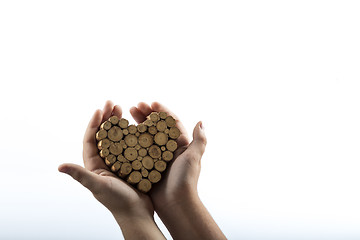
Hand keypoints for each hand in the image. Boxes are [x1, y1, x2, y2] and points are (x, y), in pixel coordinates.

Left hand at [59, 101, 164, 239]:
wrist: (137, 213)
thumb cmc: (118, 201)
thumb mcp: (98, 186)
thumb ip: (81, 175)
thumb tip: (59, 166)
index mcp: (94, 165)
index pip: (90, 139)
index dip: (94, 123)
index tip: (100, 109)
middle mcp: (104, 161)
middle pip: (103, 135)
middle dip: (106, 118)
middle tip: (113, 103)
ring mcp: (118, 162)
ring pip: (116, 138)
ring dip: (118, 123)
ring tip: (122, 109)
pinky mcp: (130, 163)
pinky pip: (128, 144)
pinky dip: (130, 133)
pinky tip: (136, 125)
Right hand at [130, 102, 206, 211]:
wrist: (175, 204)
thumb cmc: (185, 180)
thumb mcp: (193, 158)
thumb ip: (199, 140)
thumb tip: (201, 122)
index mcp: (180, 144)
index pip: (171, 122)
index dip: (161, 111)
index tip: (151, 103)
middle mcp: (168, 148)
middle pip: (156, 126)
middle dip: (146, 114)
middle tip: (134, 106)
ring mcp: (156, 156)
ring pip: (146, 135)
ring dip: (138, 123)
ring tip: (127, 114)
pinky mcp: (146, 164)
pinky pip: (138, 148)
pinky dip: (131, 139)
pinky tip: (123, 133)